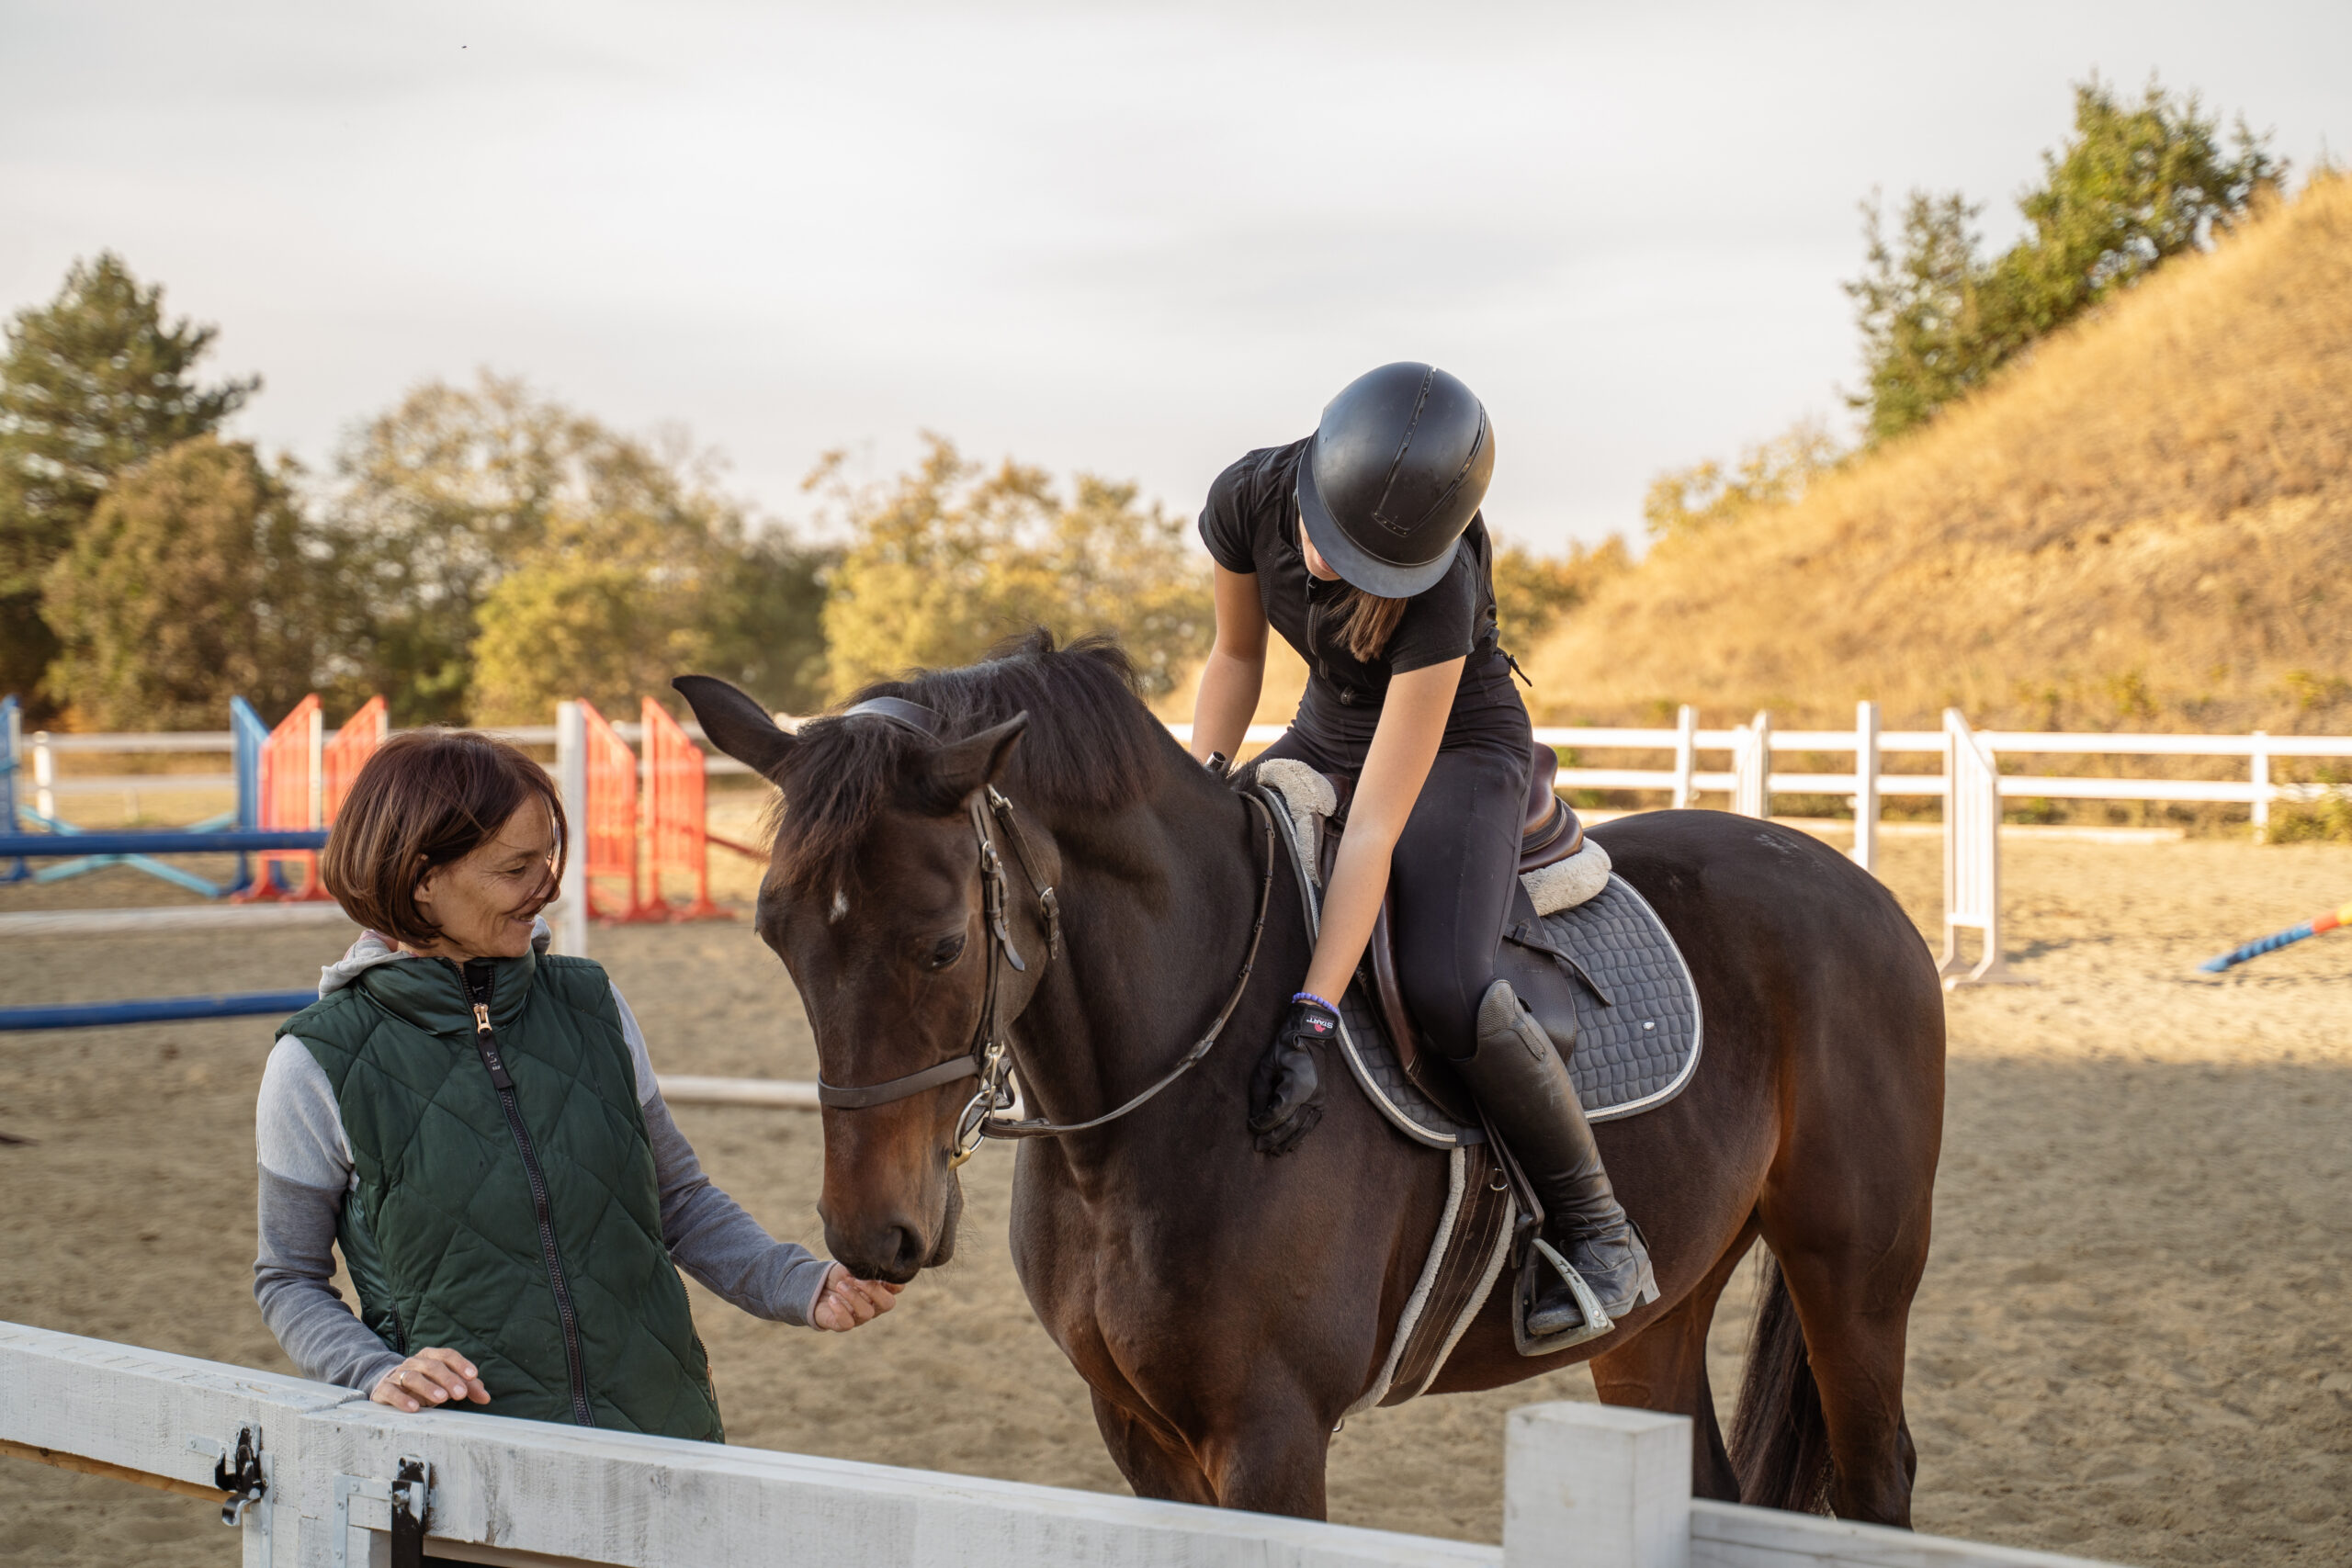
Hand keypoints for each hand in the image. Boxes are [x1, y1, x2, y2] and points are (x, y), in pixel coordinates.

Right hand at [370, 1347, 489, 1412]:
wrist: (388, 1388)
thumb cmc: (424, 1386)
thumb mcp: (445, 1385)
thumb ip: (466, 1388)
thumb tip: (486, 1397)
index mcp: (431, 1357)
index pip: (447, 1355)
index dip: (460, 1364)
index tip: (473, 1376)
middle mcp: (415, 1363)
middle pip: (432, 1365)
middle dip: (449, 1379)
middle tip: (461, 1394)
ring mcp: (398, 1375)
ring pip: (413, 1377)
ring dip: (429, 1387)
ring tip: (442, 1399)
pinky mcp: (384, 1389)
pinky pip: (392, 1392)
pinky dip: (403, 1399)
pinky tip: (414, 1408)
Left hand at [810, 1264, 903, 1331]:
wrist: (817, 1287)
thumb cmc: (839, 1275)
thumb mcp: (851, 1265)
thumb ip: (862, 1265)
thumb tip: (870, 1262)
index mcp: (879, 1288)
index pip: (897, 1288)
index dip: (894, 1281)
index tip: (879, 1272)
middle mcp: (873, 1304)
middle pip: (888, 1304)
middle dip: (874, 1290)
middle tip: (856, 1280)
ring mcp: (859, 1316)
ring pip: (867, 1313)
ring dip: (853, 1297)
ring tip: (840, 1285)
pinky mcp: (843, 1324)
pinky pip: (847, 1323)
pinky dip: (840, 1310)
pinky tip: (832, 1300)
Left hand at [1250, 995, 1334, 1154]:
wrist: (1308, 1037)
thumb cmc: (1282, 1050)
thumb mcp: (1264, 1070)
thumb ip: (1260, 1097)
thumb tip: (1255, 1121)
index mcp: (1297, 1087)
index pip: (1277, 1114)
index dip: (1263, 1125)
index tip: (1251, 1128)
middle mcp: (1312, 1096)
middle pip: (1291, 1126)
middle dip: (1274, 1138)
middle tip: (1260, 1148)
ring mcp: (1320, 1099)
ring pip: (1303, 1128)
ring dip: (1288, 1142)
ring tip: (1274, 1151)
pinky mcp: (1322, 1101)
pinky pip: (1312, 1124)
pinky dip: (1301, 1135)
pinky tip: (1291, 1143)